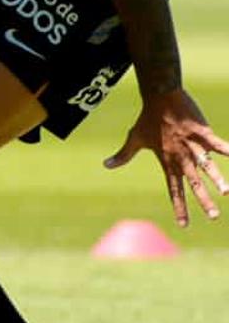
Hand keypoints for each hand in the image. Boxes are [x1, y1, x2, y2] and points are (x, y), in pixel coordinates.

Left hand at [104, 89, 228, 226]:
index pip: (174, 189)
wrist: (159, 97)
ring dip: (217, 179)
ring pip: (206, 166)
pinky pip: (217, 143)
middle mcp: (181, 157)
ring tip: (226, 192)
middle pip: (193, 183)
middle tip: (213, 217)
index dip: (179, 207)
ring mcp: (192, 145)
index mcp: (168, 162)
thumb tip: (106, 164)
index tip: (184, 225)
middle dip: (204, 201)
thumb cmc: (148, 119)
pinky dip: (227, 150)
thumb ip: (124, 155)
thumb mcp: (135, 138)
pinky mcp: (202, 132)